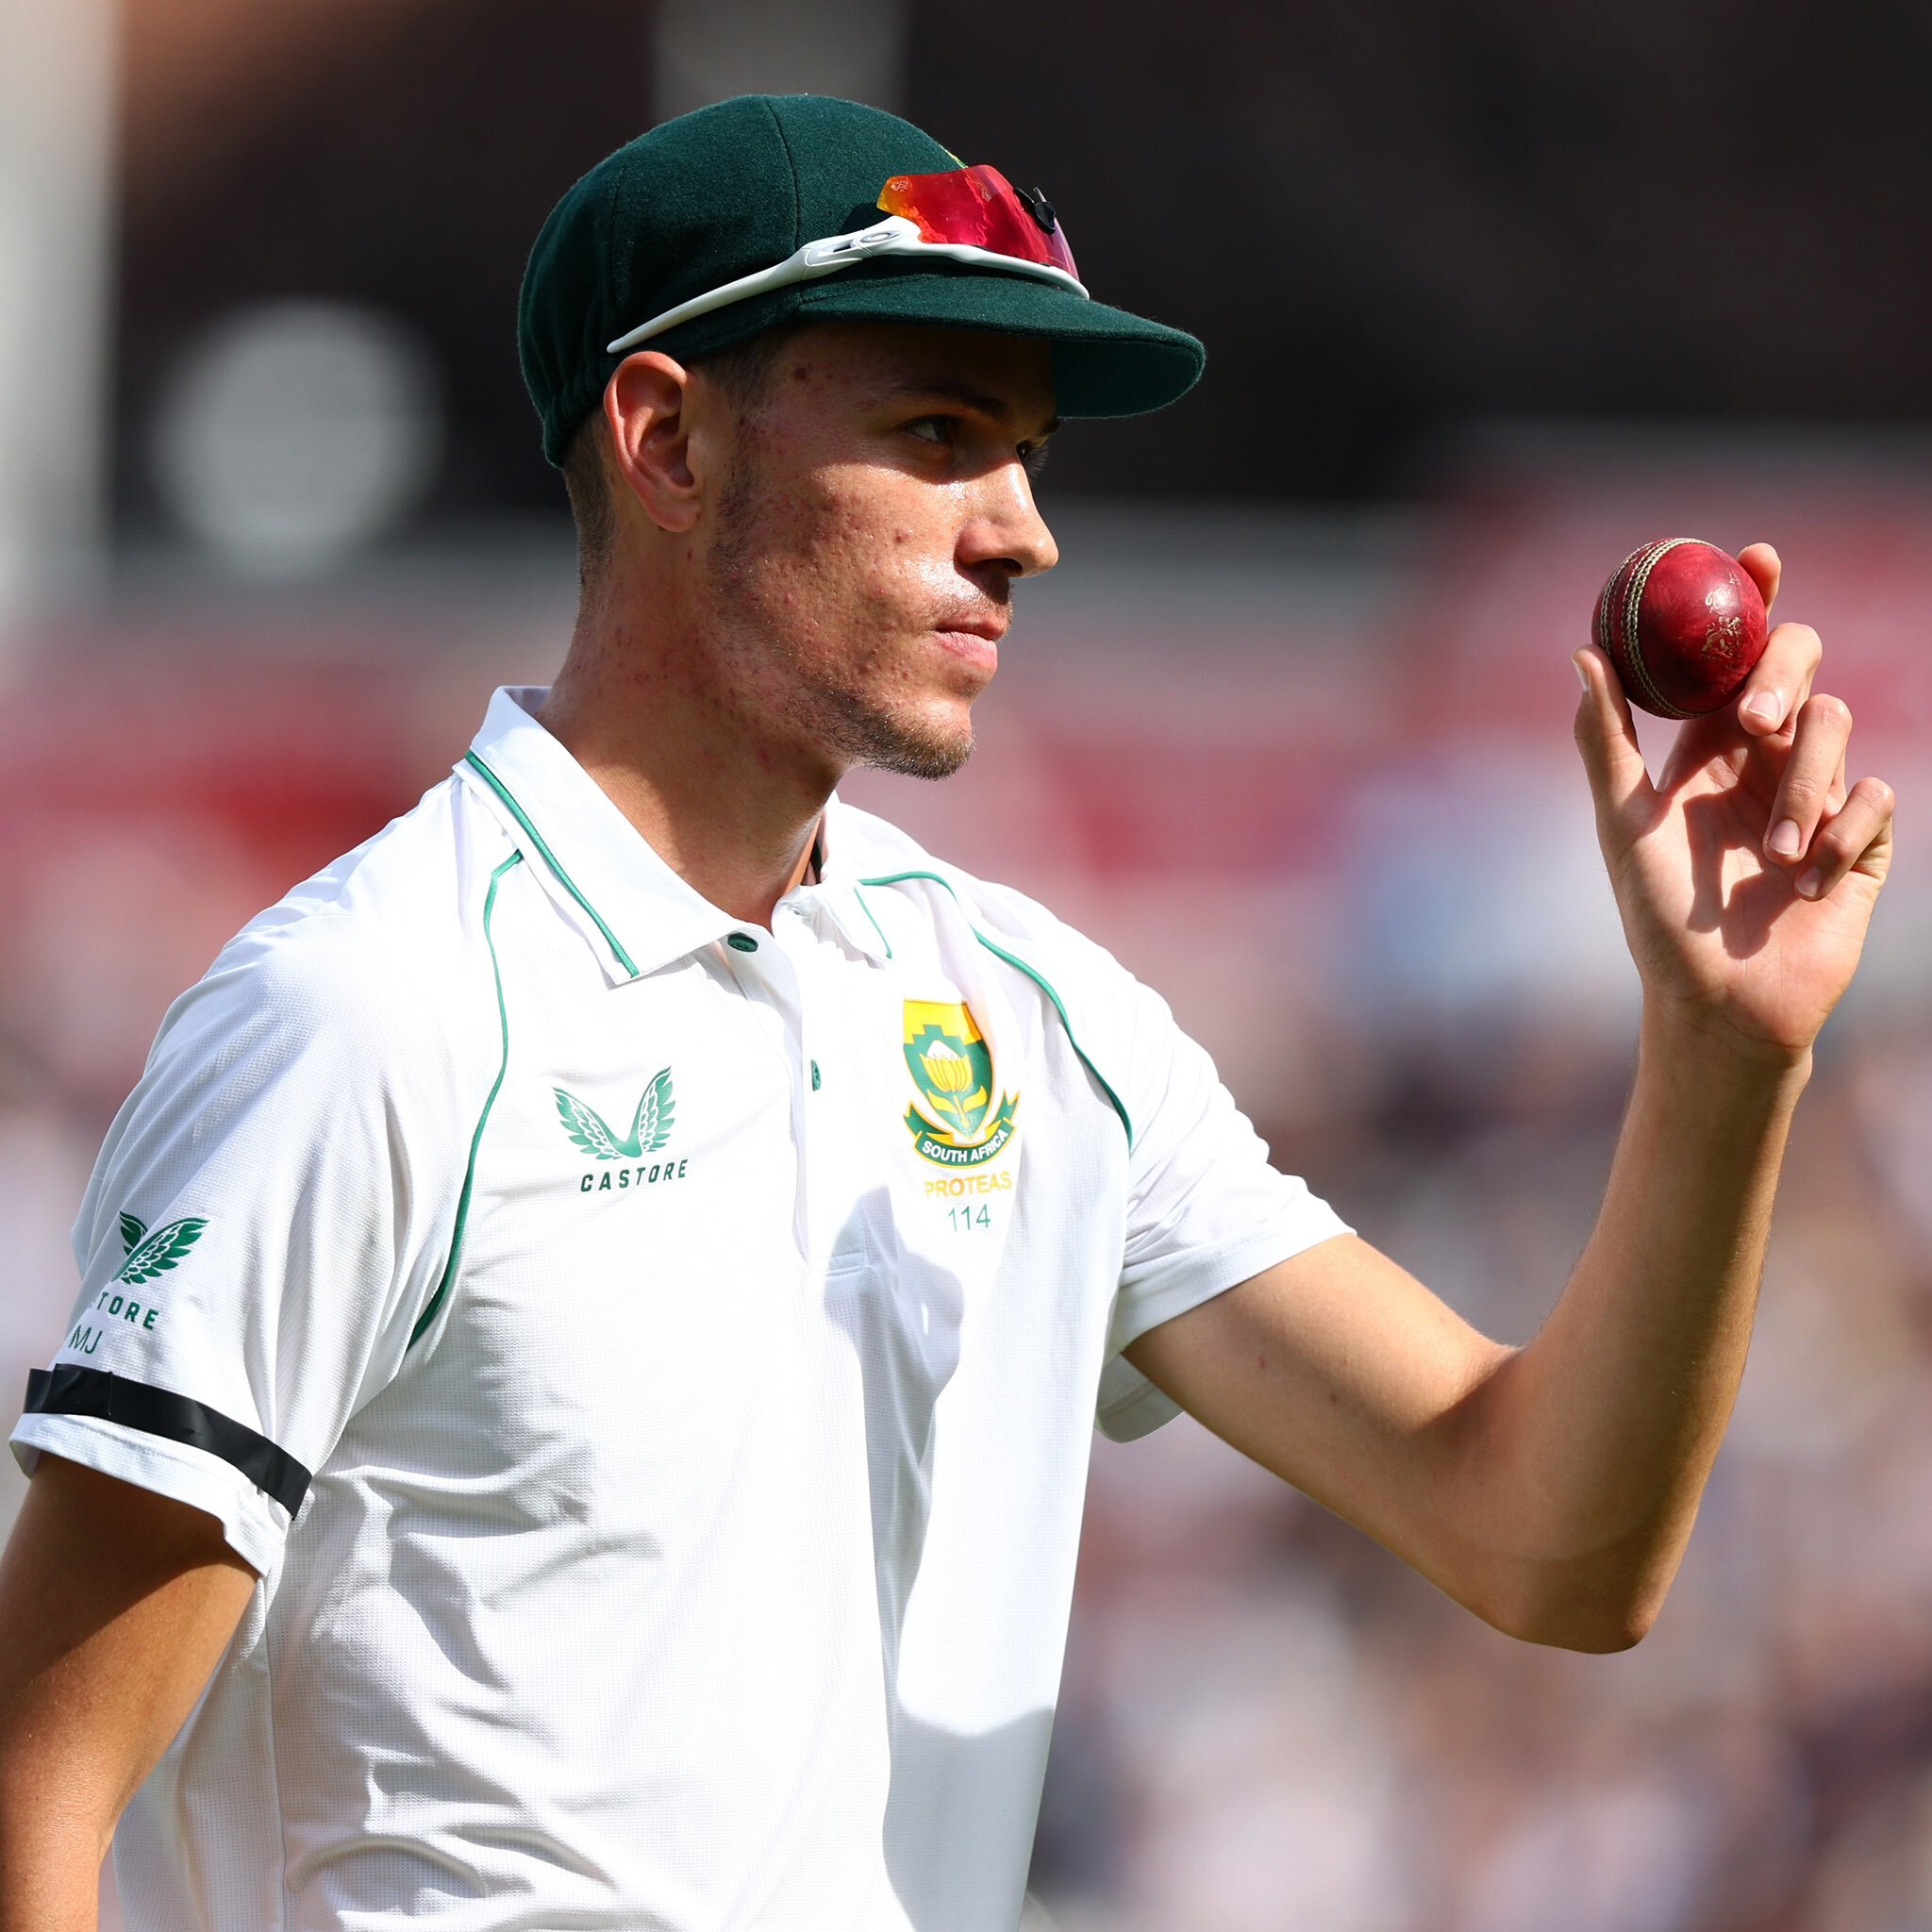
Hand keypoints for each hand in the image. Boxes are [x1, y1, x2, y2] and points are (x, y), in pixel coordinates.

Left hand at [1572, 543, 1893, 1062]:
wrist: (1720, 1003)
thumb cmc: (1661, 920)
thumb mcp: (1624, 823)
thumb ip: (1606, 738)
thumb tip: (1583, 651)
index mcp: (1707, 746)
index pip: (1736, 656)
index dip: (1753, 601)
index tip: (1757, 559)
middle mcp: (1764, 759)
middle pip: (1801, 667)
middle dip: (1784, 677)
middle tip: (1755, 720)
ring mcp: (1818, 795)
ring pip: (1838, 730)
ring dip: (1804, 792)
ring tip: (1773, 860)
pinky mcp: (1863, 840)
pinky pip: (1875, 801)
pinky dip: (1839, 839)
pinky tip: (1806, 889)